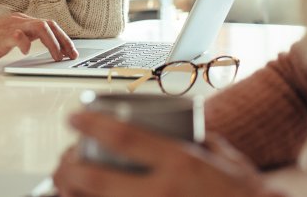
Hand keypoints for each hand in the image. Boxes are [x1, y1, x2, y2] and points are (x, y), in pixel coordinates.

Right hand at [0, 14, 77, 68]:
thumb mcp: (6, 40)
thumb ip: (22, 38)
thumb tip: (38, 46)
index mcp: (20, 21)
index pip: (49, 25)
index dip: (63, 38)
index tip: (71, 52)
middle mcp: (17, 20)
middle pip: (50, 25)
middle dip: (64, 40)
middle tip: (72, 56)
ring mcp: (9, 26)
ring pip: (40, 27)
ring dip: (53, 43)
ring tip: (57, 57)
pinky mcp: (0, 36)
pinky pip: (19, 35)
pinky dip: (27, 43)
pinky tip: (27, 52)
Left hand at [52, 112, 276, 196]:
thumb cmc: (243, 193)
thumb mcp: (222, 156)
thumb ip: (194, 140)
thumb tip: (170, 124)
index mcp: (181, 163)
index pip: (125, 138)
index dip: (92, 125)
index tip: (75, 118)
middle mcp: (162, 192)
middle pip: (96, 180)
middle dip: (68, 169)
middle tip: (63, 161)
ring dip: (72, 196)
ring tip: (64, 187)